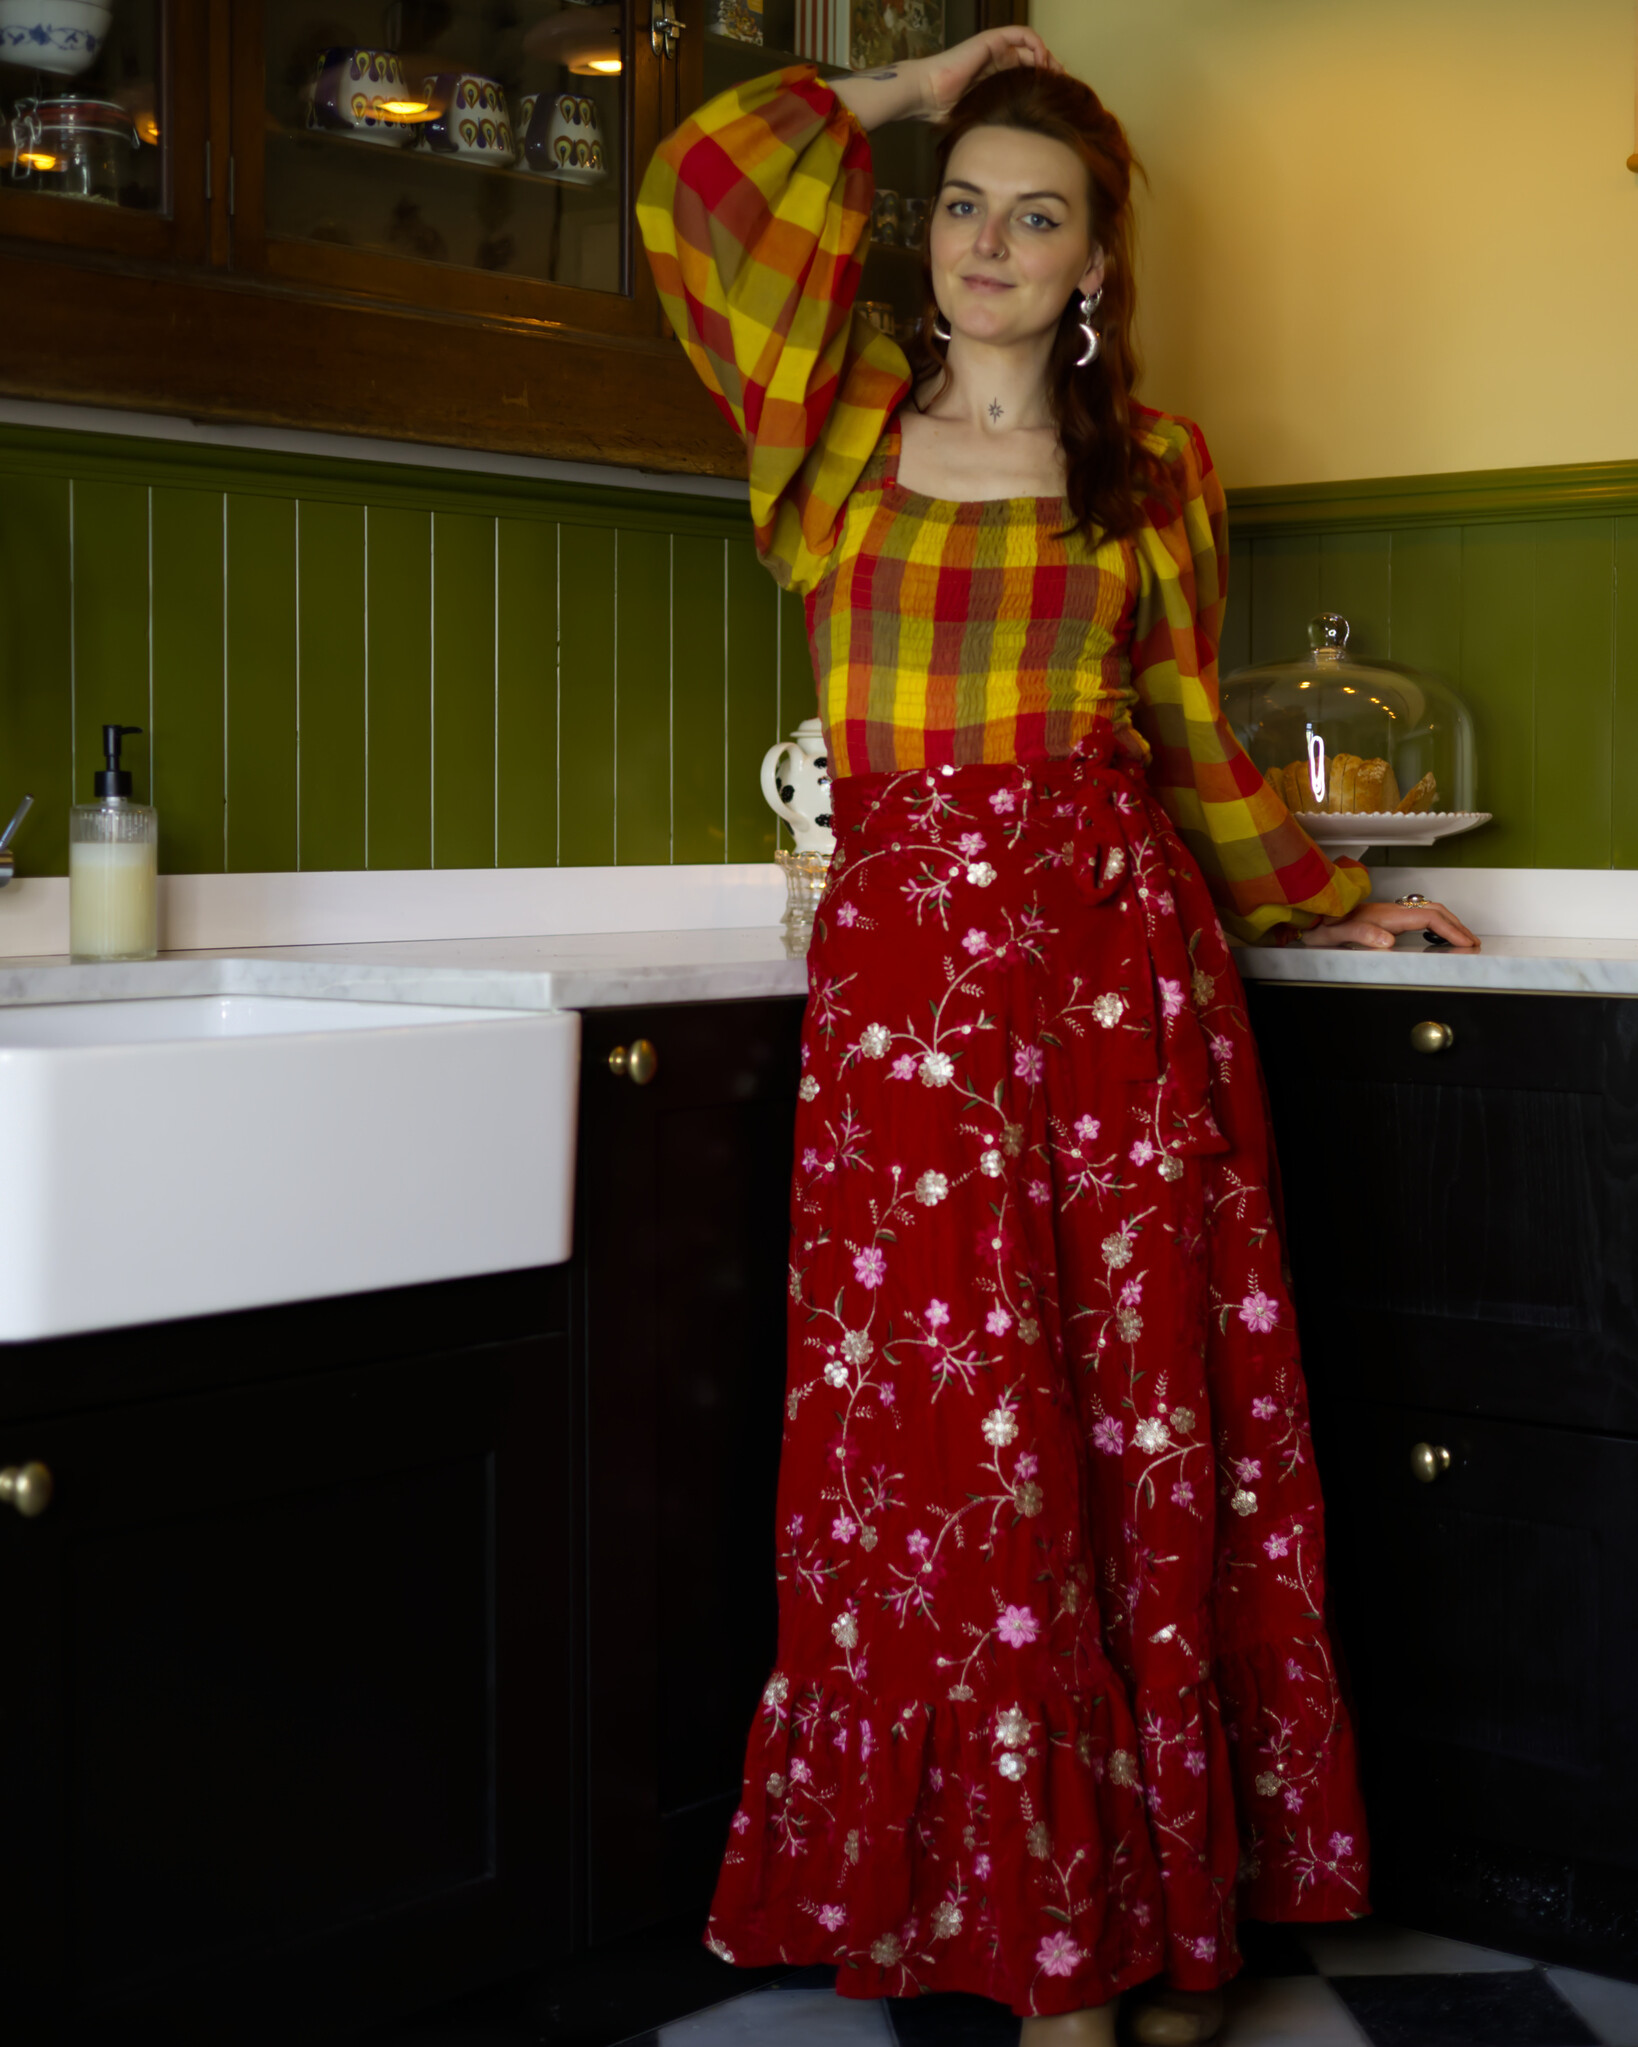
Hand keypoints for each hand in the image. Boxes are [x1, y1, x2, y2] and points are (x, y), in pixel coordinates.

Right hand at [914, 28, 1063, 120]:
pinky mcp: (992, 40)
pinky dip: (1036, 44)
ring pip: (1032, 46)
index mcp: (996, 79)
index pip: (1028, 75)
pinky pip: (1022, 35)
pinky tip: (1042, 62)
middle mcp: (998, 61)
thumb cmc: (946, 112)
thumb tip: (1019, 154)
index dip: (1044, 84)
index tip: (1057, 99)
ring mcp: (996, 49)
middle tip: (1063, 86)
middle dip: (1051, 71)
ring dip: (1047, 57)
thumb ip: (998, 125)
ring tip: (1056, 73)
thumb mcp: (981, 120)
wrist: (927, 95)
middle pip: (1034, 60)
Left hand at [1299, 898, 1479, 949]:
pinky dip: (1438, 922)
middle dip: (1458, 926)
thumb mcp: (1338, 934)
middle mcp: (1392, 910)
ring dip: (1450, 922)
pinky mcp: (1387, 916)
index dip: (1451, 930)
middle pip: (1435, 910)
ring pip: (1430, 910)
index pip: (1430, 918)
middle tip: (1474, 943)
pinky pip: (1420, 915)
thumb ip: (1362, 936)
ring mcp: (1391, 911)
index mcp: (1387, 915)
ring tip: (1464, 938)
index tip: (1467, 943)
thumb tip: (1389, 941)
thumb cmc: (1322, 925)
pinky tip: (1439, 934)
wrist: (1311, 915)